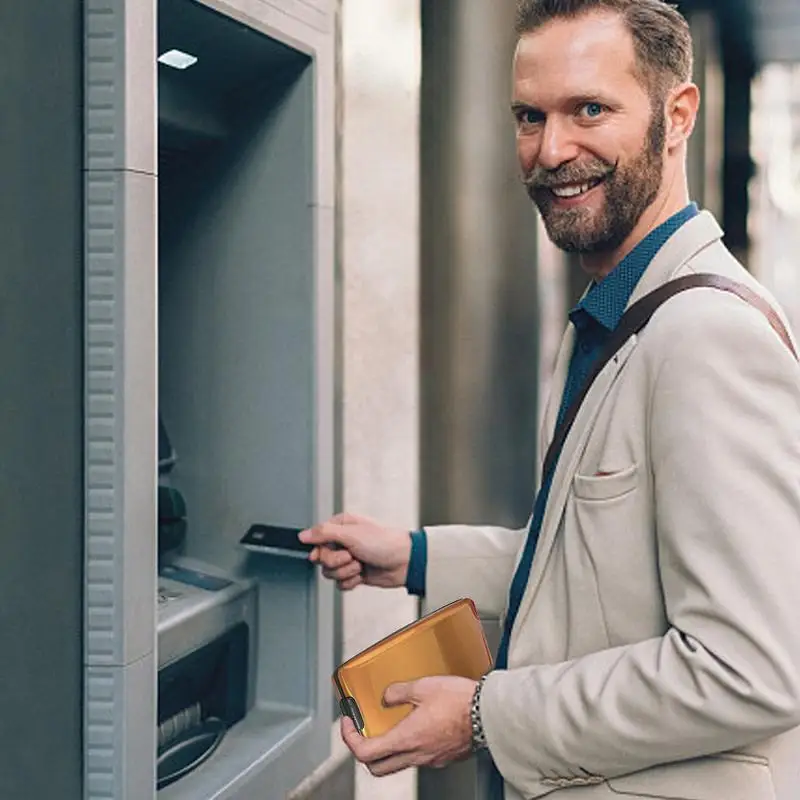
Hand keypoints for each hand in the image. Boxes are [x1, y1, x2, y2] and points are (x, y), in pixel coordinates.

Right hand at [299, 512, 412, 589]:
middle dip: (337, 562)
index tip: (333, 550)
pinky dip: (351, 582)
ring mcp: (348, 559)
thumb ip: (323, 533)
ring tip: (360, 564)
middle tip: (352, 556)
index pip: (316, 541)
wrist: (404, 562)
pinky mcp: (354, 574)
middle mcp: (343, 542)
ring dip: (346, 572)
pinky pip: (340, 584)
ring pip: (330, 573)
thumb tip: (302, 535)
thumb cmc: (384, 542)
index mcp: (340, 527)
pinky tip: (362, 574)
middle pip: (322, 560)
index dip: (322, 550)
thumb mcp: (350, 534)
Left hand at [340, 676, 476, 775]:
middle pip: (377, 767)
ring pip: (397, 764)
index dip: (349, 738)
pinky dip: (408, 745)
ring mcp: (430, 759)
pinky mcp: (442, 757)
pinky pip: (417, 757)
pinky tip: (415, 726)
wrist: (489, 714)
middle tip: (362, 731)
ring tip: (387, 727)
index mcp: (407, 738)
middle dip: (363, 751)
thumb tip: (386, 697)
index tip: (347, 723)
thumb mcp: (423, 686)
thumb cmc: (460, 701)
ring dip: (386, 749)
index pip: (366, 752)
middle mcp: (416, 755)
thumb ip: (398, 692)